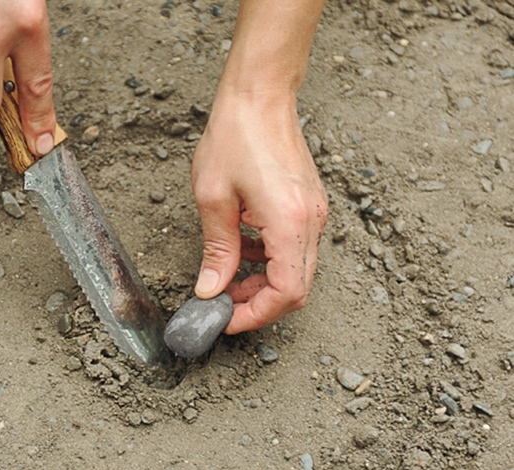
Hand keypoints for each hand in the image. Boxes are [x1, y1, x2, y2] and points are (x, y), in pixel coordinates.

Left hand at [191, 90, 327, 333]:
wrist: (260, 96)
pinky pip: (296, 248)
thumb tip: (210, 290)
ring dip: (264, 283)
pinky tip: (242, 249)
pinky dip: (270, 260)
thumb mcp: (213, 198)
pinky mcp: (309, 204)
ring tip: (227, 279)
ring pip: (298, 270)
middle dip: (259, 304)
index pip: (287, 292)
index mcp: (289, 221)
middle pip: (298, 288)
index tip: (227, 319)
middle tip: (224, 305)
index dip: (257, 314)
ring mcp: (315, 212)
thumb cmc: (235, 135)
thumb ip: (216, 251)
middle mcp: (311, 220)